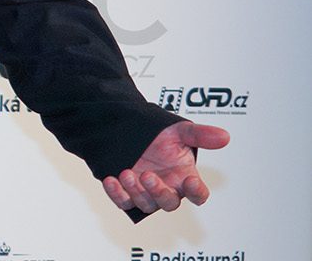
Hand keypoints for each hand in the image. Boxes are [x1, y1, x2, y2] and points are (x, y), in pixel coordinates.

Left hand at [102, 121, 229, 213]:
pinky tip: (111, 180)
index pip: (197, 193)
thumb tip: (224, 136)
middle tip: (148, 176)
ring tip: (126, 173)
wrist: (129, 130)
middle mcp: (167, 187)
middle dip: (159, 192)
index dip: (196, 192)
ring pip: (146, 204)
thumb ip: (200, 135)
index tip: (190, 181)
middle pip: (169, 203)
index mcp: (184, 177)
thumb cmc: (159, 135)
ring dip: (136, 192)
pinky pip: (123, 202)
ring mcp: (146, 191)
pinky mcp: (127, 192)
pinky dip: (116, 194)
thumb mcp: (179, 131)